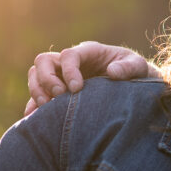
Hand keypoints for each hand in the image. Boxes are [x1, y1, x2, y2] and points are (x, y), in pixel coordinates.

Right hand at [24, 41, 152, 114]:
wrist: (133, 84)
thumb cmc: (135, 72)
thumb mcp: (138, 66)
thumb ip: (128, 67)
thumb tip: (112, 73)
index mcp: (89, 51)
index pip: (69, 55)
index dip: (68, 70)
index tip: (77, 89)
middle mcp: (70, 61)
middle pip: (43, 61)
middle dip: (47, 79)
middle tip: (59, 97)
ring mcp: (61, 75)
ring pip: (35, 75)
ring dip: (37, 91)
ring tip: (48, 109)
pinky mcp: (57, 91)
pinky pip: (36, 95)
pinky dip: (33, 106)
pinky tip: (34, 118)